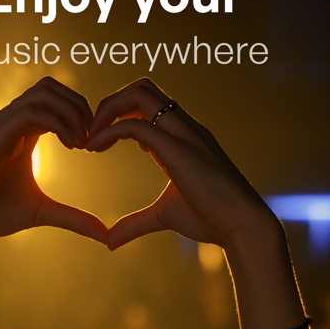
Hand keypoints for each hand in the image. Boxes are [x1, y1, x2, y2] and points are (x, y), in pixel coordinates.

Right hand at [0, 78, 107, 252]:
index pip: (55, 100)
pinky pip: (31, 112)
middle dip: (80, 106)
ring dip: (71, 111)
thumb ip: (73, 218)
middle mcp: (10, 121)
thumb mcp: (42, 213)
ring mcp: (0, 124)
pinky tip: (72, 145)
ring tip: (85, 141)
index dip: (81, 114)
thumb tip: (104, 235)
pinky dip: (58, 122)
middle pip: (51, 87)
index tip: (96, 143)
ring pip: (43, 93)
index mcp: (21, 132)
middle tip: (95, 136)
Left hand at [87, 78, 277, 251]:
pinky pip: (136, 126)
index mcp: (182, 137)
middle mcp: (184, 127)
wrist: (241, 226)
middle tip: (89, 132)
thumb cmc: (210, 220)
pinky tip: (93, 148)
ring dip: (108, 109)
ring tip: (89, 137)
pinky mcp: (178, 149)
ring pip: (140, 93)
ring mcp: (183, 133)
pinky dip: (109, 132)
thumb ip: (135, 224)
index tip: (98, 141)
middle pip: (142, 87)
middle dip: (110, 103)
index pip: (148, 103)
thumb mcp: (163, 217)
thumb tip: (110, 241)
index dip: (118, 114)